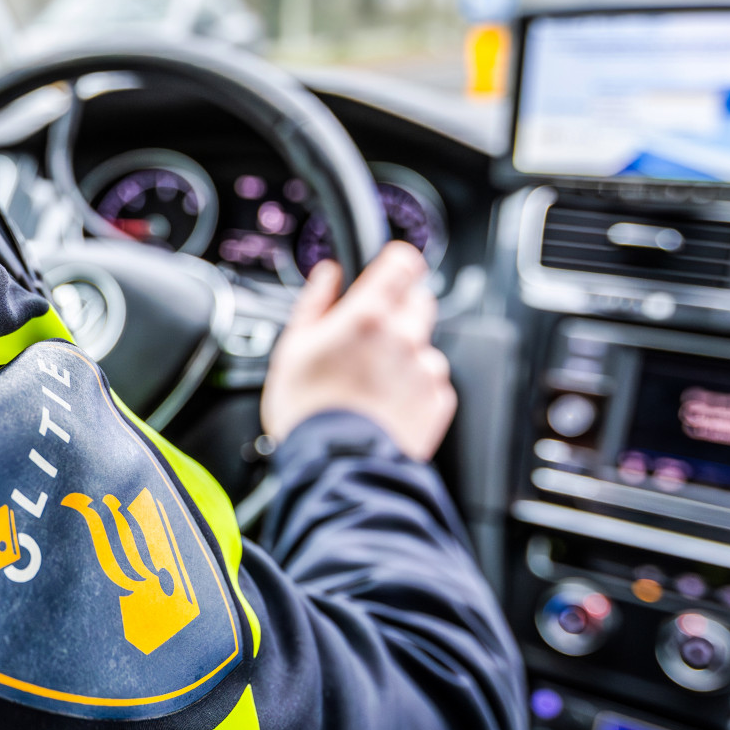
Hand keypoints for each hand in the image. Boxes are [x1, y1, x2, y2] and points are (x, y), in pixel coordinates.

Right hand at [261, 242, 454, 460]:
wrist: (336, 467)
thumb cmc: (308, 412)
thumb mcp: (292, 348)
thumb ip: (315, 302)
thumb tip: (327, 276)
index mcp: (368, 315)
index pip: (402, 262)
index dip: (395, 264)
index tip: (387, 272)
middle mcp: (404, 337)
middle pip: (418, 300)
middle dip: (399, 309)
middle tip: (369, 336)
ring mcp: (425, 369)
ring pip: (423, 345)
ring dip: (405, 354)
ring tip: (372, 382)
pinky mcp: (437, 400)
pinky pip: (431, 381)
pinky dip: (413, 387)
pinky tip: (384, 404)